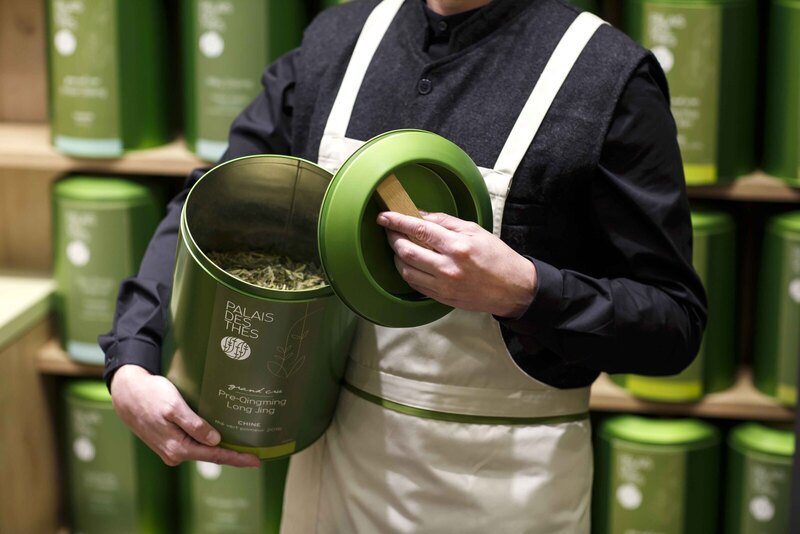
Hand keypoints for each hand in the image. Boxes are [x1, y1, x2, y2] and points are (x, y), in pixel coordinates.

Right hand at [110, 364, 260, 467]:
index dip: (237, 458)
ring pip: (201, 450)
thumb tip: (215, 440)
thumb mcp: (175, 407)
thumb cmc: (151, 395)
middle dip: (231, 455)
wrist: (126, 392)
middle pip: (210, 455)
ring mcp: (170, 449)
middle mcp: (174, 454)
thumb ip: (194, 425)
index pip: (214, 455)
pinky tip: (216, 439)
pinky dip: (206, 443)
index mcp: (178, 448)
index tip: (256, 462)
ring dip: (219, 449)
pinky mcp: (168, 442)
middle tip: (254, 455)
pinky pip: (192, 445)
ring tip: (240, 447)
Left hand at [376, 211, 537, 317]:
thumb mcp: (475, 230)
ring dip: (397, 256)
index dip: (397, 221)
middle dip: (393, 237)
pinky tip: (408, 263)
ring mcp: (443, 285)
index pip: (419, 230)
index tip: (384, 217)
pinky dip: (407, 271)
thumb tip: (421, 215)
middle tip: (389, 230)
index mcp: (458, 246)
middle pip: (406, 250)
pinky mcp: (442, 298)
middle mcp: (448, 267)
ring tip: (399, 246)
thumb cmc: (496, 257)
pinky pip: (414, 284)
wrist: (512, 289)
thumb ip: (446, 222)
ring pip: (406, 270)